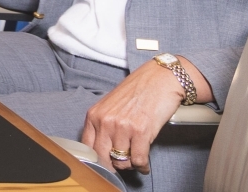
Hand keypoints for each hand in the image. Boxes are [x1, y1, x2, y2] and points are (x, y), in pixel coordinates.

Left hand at [82, 56, 207, 173]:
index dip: (96, 159)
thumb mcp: (110, 106)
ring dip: (130, 165)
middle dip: (112, 166)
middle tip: (120, 166)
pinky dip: (142, 166)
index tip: (104, 164)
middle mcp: (105, 121)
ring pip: (121, 161)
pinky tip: (144, 166)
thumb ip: (103, 124)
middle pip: (102, 157)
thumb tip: (103, 148)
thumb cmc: (137, 92)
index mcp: (94, 115)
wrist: (160, 80)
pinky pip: (138, 159)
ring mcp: (122, 127)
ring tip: (135, 163)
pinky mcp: (141, 132)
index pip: (87, 146)